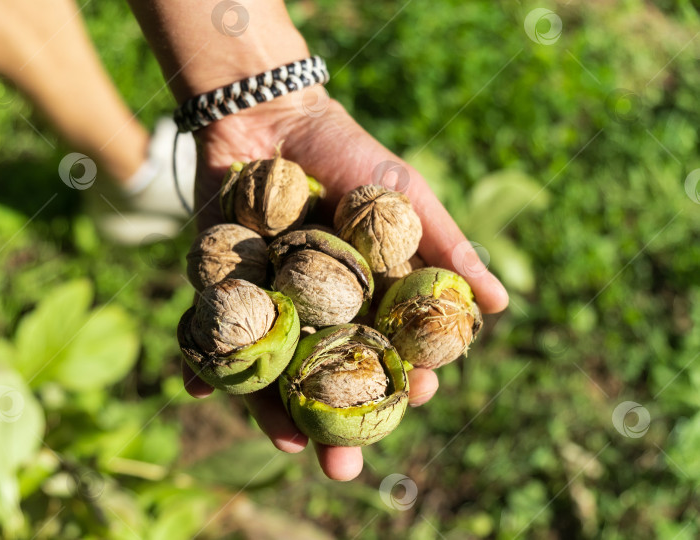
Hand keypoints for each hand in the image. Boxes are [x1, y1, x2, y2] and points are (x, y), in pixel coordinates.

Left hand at [181, 90, 508, 480]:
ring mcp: (265, 304)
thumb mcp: (403, 194)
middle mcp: (314, 310)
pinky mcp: (217, 289)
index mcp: (363, 296)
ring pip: (271, 369)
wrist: (270, 114)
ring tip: (287, 443)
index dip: (402, 376)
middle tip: (346, 465)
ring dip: (273, 411)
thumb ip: (446, 244)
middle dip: (337, 420)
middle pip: (327, 375)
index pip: (386, 350)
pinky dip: (201, 361)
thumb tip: (500, 304)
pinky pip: (208, 333)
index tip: (418, 398)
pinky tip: (199, 388)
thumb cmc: (347, 152)